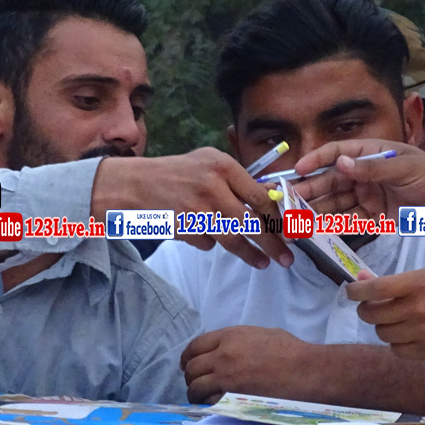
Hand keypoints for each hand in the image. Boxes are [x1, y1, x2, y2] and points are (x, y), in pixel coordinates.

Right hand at [91, 148, 290, 268]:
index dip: (278, 218)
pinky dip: (209, 243)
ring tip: (263, 262)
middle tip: (286, 258)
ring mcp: (197, 208)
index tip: (289, 231)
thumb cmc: (177, 172)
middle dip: (273, 243)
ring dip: (250, 254)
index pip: (261, 196)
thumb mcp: (209, 162)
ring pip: (232, 238)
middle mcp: (212, 185)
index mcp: (223, 166)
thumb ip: (238, 179)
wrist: (135, 183)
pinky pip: (207, 243)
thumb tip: (271, 200)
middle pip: (252, 221)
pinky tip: (201, 234)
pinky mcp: (183, 227)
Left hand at [180, 326, 311, 403]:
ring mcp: (226, 377)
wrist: (304, 370)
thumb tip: (232, 347)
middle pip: (192, 367)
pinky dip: (207, 404)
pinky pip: (208, 401)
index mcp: (230, 336)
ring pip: (195, 386)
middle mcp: (223, 354)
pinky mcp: (232, 396)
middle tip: (195, 382)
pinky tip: (212, 405)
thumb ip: (241, 339)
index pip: (195, 346)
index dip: (188, 357)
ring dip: (195, 392)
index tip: (188, 365)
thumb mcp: (262, 333)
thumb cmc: (290, 350)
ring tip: (199, 397)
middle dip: (190, 376)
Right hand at [290, 140, 424, 219]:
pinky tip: (318, 231)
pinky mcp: (373, 216)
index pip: (337, 152)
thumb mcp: (404, 168)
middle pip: (331, 180)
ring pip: (336, 202)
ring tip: (298, 219)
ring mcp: (368, 195)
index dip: (316, 159)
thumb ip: (372, 168)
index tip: (298, 170)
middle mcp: (365, 173)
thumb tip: (340, 163)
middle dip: (311, 190)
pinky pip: (349, 220)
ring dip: (317, 209)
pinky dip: (334, 225)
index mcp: (371, 153)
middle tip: (290, 200)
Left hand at [345, 268, 424, 360]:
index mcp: (419, 283)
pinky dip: (398, 344)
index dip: (356, 292)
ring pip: (384, 335)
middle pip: (374, 315)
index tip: (350, 292)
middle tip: (372, 307)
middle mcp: (420, 309)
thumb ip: (397, 281)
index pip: (374, 290)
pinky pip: (399, 352)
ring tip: (394, 320)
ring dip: (383, 327)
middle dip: (367, 310)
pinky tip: (408, 335)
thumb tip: (363, 281)